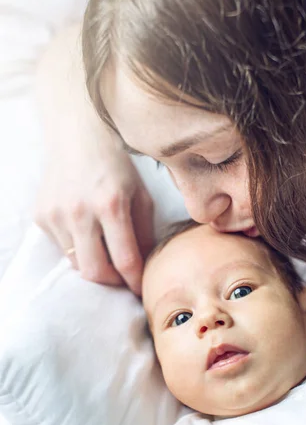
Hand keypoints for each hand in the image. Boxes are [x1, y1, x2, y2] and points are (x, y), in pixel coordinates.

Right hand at [35, 134, 152, 295]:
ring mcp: (56, 215)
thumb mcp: (141, 195)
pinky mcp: (41, 216)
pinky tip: (85, 228)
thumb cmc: (117, 165)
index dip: (134, 281)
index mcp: (111, 205)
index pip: (125, 260)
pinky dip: (78, 247)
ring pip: (76, 263)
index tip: (140, 289)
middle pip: (94, 272)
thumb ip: (145, 233)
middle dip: (111, 281)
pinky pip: (62, 247)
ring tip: (105, 248)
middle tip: (122, 277)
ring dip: (94, 263)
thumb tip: (143, 268)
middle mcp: (80, 212)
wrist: (76, 135)